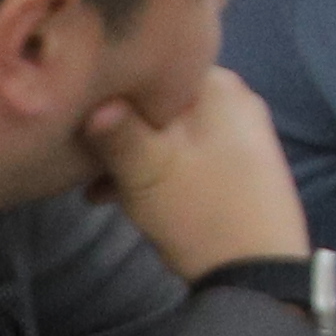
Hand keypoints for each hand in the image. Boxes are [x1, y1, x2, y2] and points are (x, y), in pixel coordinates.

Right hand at [78, 67, 310, 280]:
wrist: (257, 273)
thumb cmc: (200, 208)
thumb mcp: (146, 168)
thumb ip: (116, 129)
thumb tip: (95, 100)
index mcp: (219, 86)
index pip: (158, 62)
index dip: (115, 82)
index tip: (79, 102)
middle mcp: (236, 101)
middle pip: (160, 101)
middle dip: (119, 126)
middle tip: (78, 154)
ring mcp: (241, 136)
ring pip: (169, 131)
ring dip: (131, 154)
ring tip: (91, 185)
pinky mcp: (238, 168)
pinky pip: (185, 155)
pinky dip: (154, 170)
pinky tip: (114, 197)